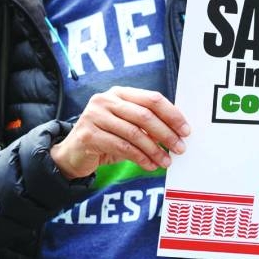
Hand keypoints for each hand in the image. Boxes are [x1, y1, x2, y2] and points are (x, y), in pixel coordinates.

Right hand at [50, 86, 190, 178]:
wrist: (73, 154)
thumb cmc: (106, 138)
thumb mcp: (127, 127)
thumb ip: (147, 125)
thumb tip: (177, 133)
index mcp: (119, 93)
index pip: (152, 99)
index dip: (172, 114)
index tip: (185, 130)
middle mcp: (105, 100)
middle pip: (144, 115)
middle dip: (166, 133)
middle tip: (180, 148)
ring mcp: (94, 116)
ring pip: (134, 133)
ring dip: (154, 150)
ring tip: (166, 161)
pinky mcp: (88, 134)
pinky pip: (122, 147)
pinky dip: (140, 158)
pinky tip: (149, 165)